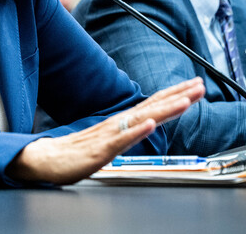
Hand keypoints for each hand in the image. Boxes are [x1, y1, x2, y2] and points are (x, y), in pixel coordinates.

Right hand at [6, 77, 204, 184]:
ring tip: (184, 100)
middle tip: (200, 86)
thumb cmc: (76, 151)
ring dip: (164, 109)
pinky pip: (121, 139)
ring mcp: (110, 135)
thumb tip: (149, 123)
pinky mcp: (100, 150)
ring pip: (141, 119)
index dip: (176, 94)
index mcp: (123, 121)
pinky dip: (137, 131)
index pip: (154, 104)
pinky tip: (150, 124)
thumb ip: (129, 131)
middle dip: (179, 96)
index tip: (196, 86)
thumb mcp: (111, 140)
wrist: (46, 160)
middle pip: (153, 107)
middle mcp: (119, 123)